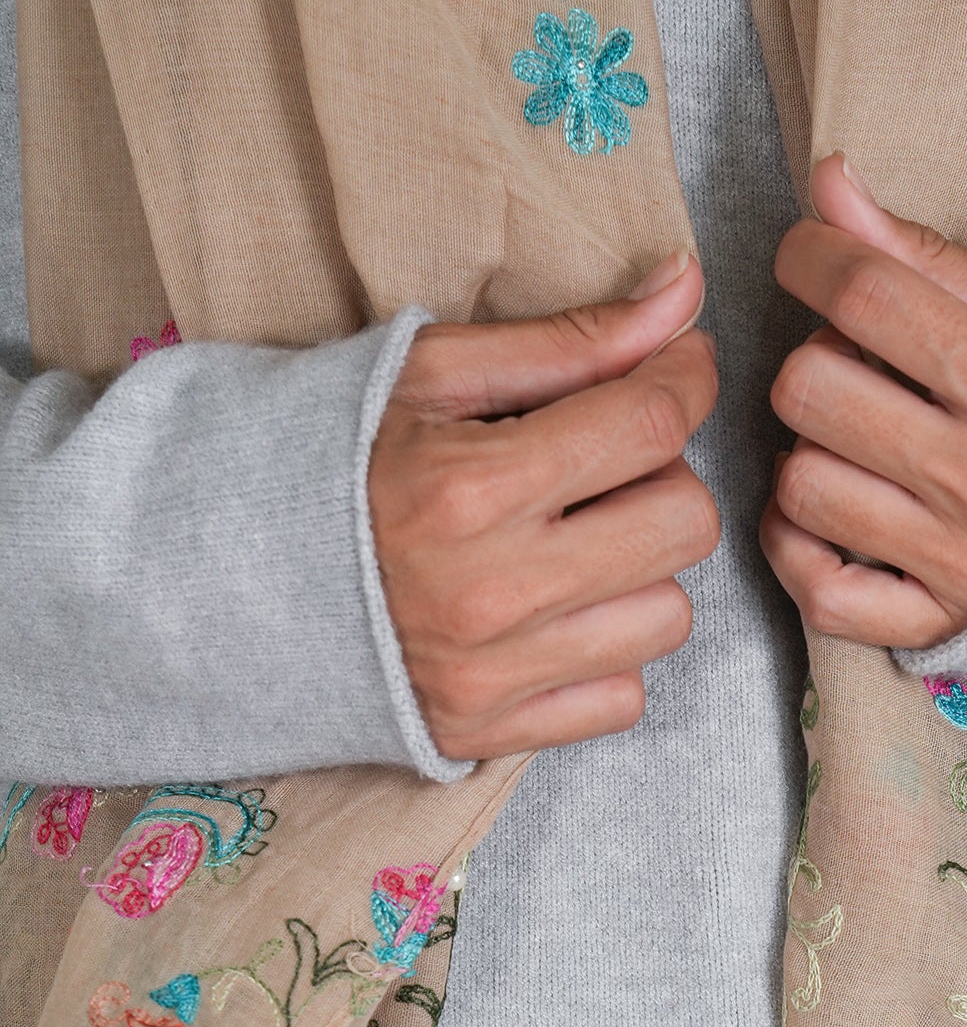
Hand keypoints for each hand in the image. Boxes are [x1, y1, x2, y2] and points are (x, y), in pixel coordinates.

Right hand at [370, 254, 719, 760]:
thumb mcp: (432, 374)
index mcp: (473, 487)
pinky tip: (552, 614)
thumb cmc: (331, 459)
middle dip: (661, 478)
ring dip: (640, 571)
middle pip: (683, 524)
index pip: (650, 424)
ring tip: (575, 543)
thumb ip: (569, 341)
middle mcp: (493, 591)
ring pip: (667, 617)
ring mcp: (493, 674)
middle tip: (604, 466)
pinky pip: (624, 696)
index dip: (682, 381)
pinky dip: (606, 653)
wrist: (223, 576)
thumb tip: (684, 293)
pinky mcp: (488, 732)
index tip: (671, 371)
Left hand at [761, 157, 966, 647]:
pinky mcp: (941, 628)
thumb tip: (828, 181)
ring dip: (811, 451)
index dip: (812, 257)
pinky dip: (799, 548)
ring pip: (801, 486)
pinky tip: (828, 513)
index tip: (812, 255)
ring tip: (856, 439)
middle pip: (811, 389)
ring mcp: (960, 564)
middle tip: (860, 362)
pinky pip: (817, 592)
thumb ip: (926, 255)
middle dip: (818, 357)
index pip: (867, 296)